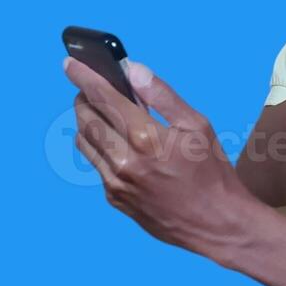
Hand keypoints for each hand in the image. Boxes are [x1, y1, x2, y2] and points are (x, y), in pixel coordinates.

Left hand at [63, 56, 255, 264]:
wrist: (215, 222)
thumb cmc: (212, 172)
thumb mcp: (198, 125)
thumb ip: (162, 96)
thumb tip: (134, 71)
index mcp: (147, 138)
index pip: (105, 99)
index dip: (84, 77)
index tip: (70, 62)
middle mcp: (125, 161)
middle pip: (86, 119)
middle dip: (84, 98)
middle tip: (91, 87)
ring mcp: (116, 183)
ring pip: (84, 143)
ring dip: (87, 121)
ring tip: (101, 111)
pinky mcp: (115, 199)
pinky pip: (96, 165)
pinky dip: (100, 146)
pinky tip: (118, 142)